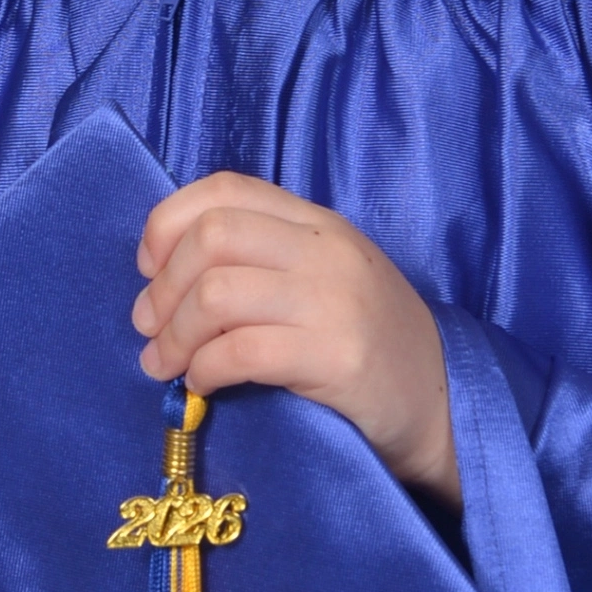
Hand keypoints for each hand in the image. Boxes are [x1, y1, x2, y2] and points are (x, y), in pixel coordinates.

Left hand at [134, 174, 460, 508]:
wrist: (443, 401)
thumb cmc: (368, 342)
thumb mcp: (322, 279)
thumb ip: (261, 260)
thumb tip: (162, 277)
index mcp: (316, 222)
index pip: (224, 189)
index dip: (167, 224)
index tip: (148, 270)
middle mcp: (325, 250)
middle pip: (210, 237)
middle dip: (162, 286)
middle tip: (148, 328)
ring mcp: (335, 300)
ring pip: (218, 293)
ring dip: (175, 335)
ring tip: (165, 364)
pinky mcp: (337, 356)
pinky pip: (243, 351)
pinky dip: (205, 369)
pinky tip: (204, 384)